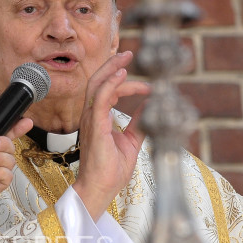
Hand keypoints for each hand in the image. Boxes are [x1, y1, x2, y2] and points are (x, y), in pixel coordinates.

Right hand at [74, 51, 148, 219]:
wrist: (100, 189)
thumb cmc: (111, 169)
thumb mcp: (133, 140)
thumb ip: (140, 122)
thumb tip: (151, 106)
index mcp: (99, 118)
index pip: (109, 92)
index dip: (127, 84)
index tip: (148, 86)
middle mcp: (92, 116)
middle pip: (98, 81)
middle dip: (112, 65)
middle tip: (128, 53)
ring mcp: (91, 120)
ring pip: (96, 85)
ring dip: (111, 68)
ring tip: (125, 57)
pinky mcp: (94, 126)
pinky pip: (99, 99)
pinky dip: (109, 84)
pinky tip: (121, 74)